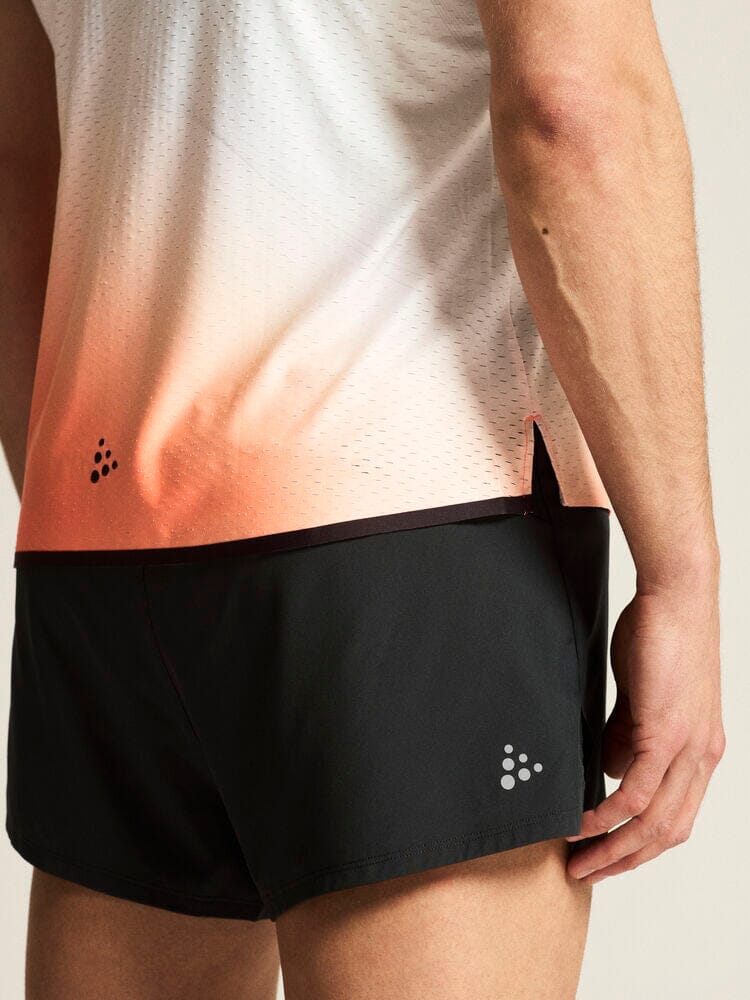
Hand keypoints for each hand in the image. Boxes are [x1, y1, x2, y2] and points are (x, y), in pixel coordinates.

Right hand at [565, 578, 724, 882]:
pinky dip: (608, 814)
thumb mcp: (643, 697)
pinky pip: (636, 791)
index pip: (674, 817)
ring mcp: (689, 748)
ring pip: (654, 821)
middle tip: (586, 872)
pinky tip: (584, 823)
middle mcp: (702, 758)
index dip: (640, 845)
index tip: (604, 854)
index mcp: (701, 751)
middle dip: (624, 861)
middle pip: (667, 832)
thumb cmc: (659, 635)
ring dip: (614, 849)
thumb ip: (628, 735)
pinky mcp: (667, 733)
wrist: (677, 597)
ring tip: (579, 859)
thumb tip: (609, 769)